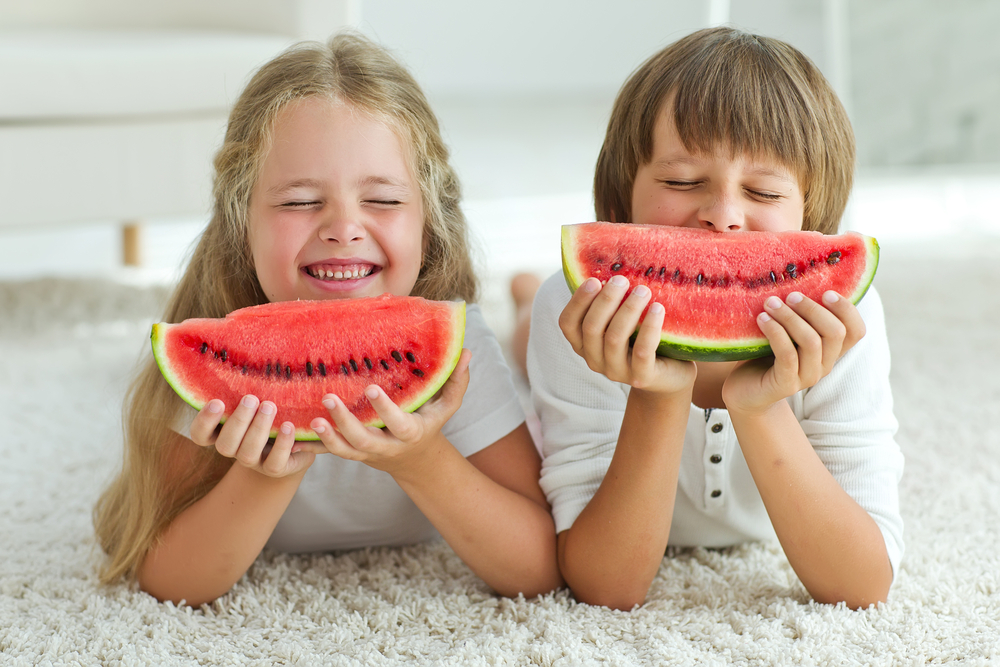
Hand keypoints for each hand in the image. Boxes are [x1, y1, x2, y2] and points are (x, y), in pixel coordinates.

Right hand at [188, 395, 319, 476]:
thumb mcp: (255, 398)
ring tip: (270, 406)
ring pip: (247, 454)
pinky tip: (289, 426)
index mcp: (222, 432)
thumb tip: (229, 347)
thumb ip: (242, 384)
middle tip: (251, 398)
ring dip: (258, 429)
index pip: (200, 435)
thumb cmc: (270, 410)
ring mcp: (254, 462)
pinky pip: (274, 463)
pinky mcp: (276, 469)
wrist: (297, 440)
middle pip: (224, 445)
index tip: (217, 401)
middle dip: (238, 421)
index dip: (204, 422)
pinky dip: (282, 444)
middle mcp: (235, 449)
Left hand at [309, 349, 471, 478]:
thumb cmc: (430, 422)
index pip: (399, 423)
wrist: (415, 460)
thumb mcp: (446, 406)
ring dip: (327, 438)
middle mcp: (387, 446)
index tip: (371, 388)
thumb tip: (467, 351)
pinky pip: (331, 454)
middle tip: (328, 397)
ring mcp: (368, 454)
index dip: (385, 409)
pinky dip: (314, 447)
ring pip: (345, 451)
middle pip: (364, 440)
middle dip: (345, 422)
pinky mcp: (353, 455)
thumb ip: (456, 381)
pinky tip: (294, 434)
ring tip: (311, 419)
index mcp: (411, 432)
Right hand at [559, 275, 694, 393]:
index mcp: (583, 344)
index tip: (593, 280)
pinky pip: (642, 351)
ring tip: (644, 290)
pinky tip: (658, 308)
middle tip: (622, 279)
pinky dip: (649, 327)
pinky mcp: (642, 378)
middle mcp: (595, 360)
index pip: (567, 324)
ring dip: (628, 310)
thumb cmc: (641, 337)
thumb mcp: (622, 319)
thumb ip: (610, 301)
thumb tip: (610, 259)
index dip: (577, 301)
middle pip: (591, 328)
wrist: (670, 374)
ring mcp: (617, 371)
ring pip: (614, 338)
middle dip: (606, 301)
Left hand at [722, 290, 865, 414]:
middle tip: (791, 295)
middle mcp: (824, 364)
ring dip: (790, 318)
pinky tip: (762, 319)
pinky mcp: (786, 384)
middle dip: (813, 309)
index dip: (847, 310)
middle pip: (835, 332)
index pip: (856, 331)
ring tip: (770, 303)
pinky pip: (787, 355)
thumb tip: (795, 274)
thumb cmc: (763, 355)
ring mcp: (807, 377)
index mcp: (830, 350)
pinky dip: (776, 332)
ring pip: (811, 342)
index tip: (826, 292)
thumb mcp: (785, 330)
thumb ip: (797, 313)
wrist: (744, 391)